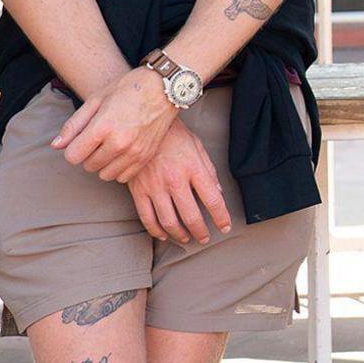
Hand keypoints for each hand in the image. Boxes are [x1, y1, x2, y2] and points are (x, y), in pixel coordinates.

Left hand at [52, 65, 180, 183]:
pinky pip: (122, 177)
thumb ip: (74, 125)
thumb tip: (56, 146)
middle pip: (88, 166)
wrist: (164, 88)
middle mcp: (119, 143)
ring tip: (110, 145)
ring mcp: (134, 152)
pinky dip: (118, 168)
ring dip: (103, 163)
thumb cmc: (128, 88)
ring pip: (104, 174)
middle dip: (88, 154)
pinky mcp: (145, 157)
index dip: (73, 148)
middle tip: (98, 138)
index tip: (81, 138)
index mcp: (103, 127)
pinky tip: (121, 153)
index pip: (73, 156)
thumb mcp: (96, 99)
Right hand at [126, 117, 231, 243]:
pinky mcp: (138, 190)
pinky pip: (147, 217)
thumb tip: (218, 193)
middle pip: (191, 216)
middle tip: (205, 238)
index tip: (225, 226)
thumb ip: (209, 172)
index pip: (213, 200)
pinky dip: (156, 230)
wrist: (145, 124)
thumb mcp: (198, 148)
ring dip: (180, 235)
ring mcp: (155, 187)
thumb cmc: (175, 135)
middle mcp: (175, 180)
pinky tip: (164, 234)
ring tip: (187, 238)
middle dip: (201, 231)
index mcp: (194, 169)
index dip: (221, 217)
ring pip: (169, 221)